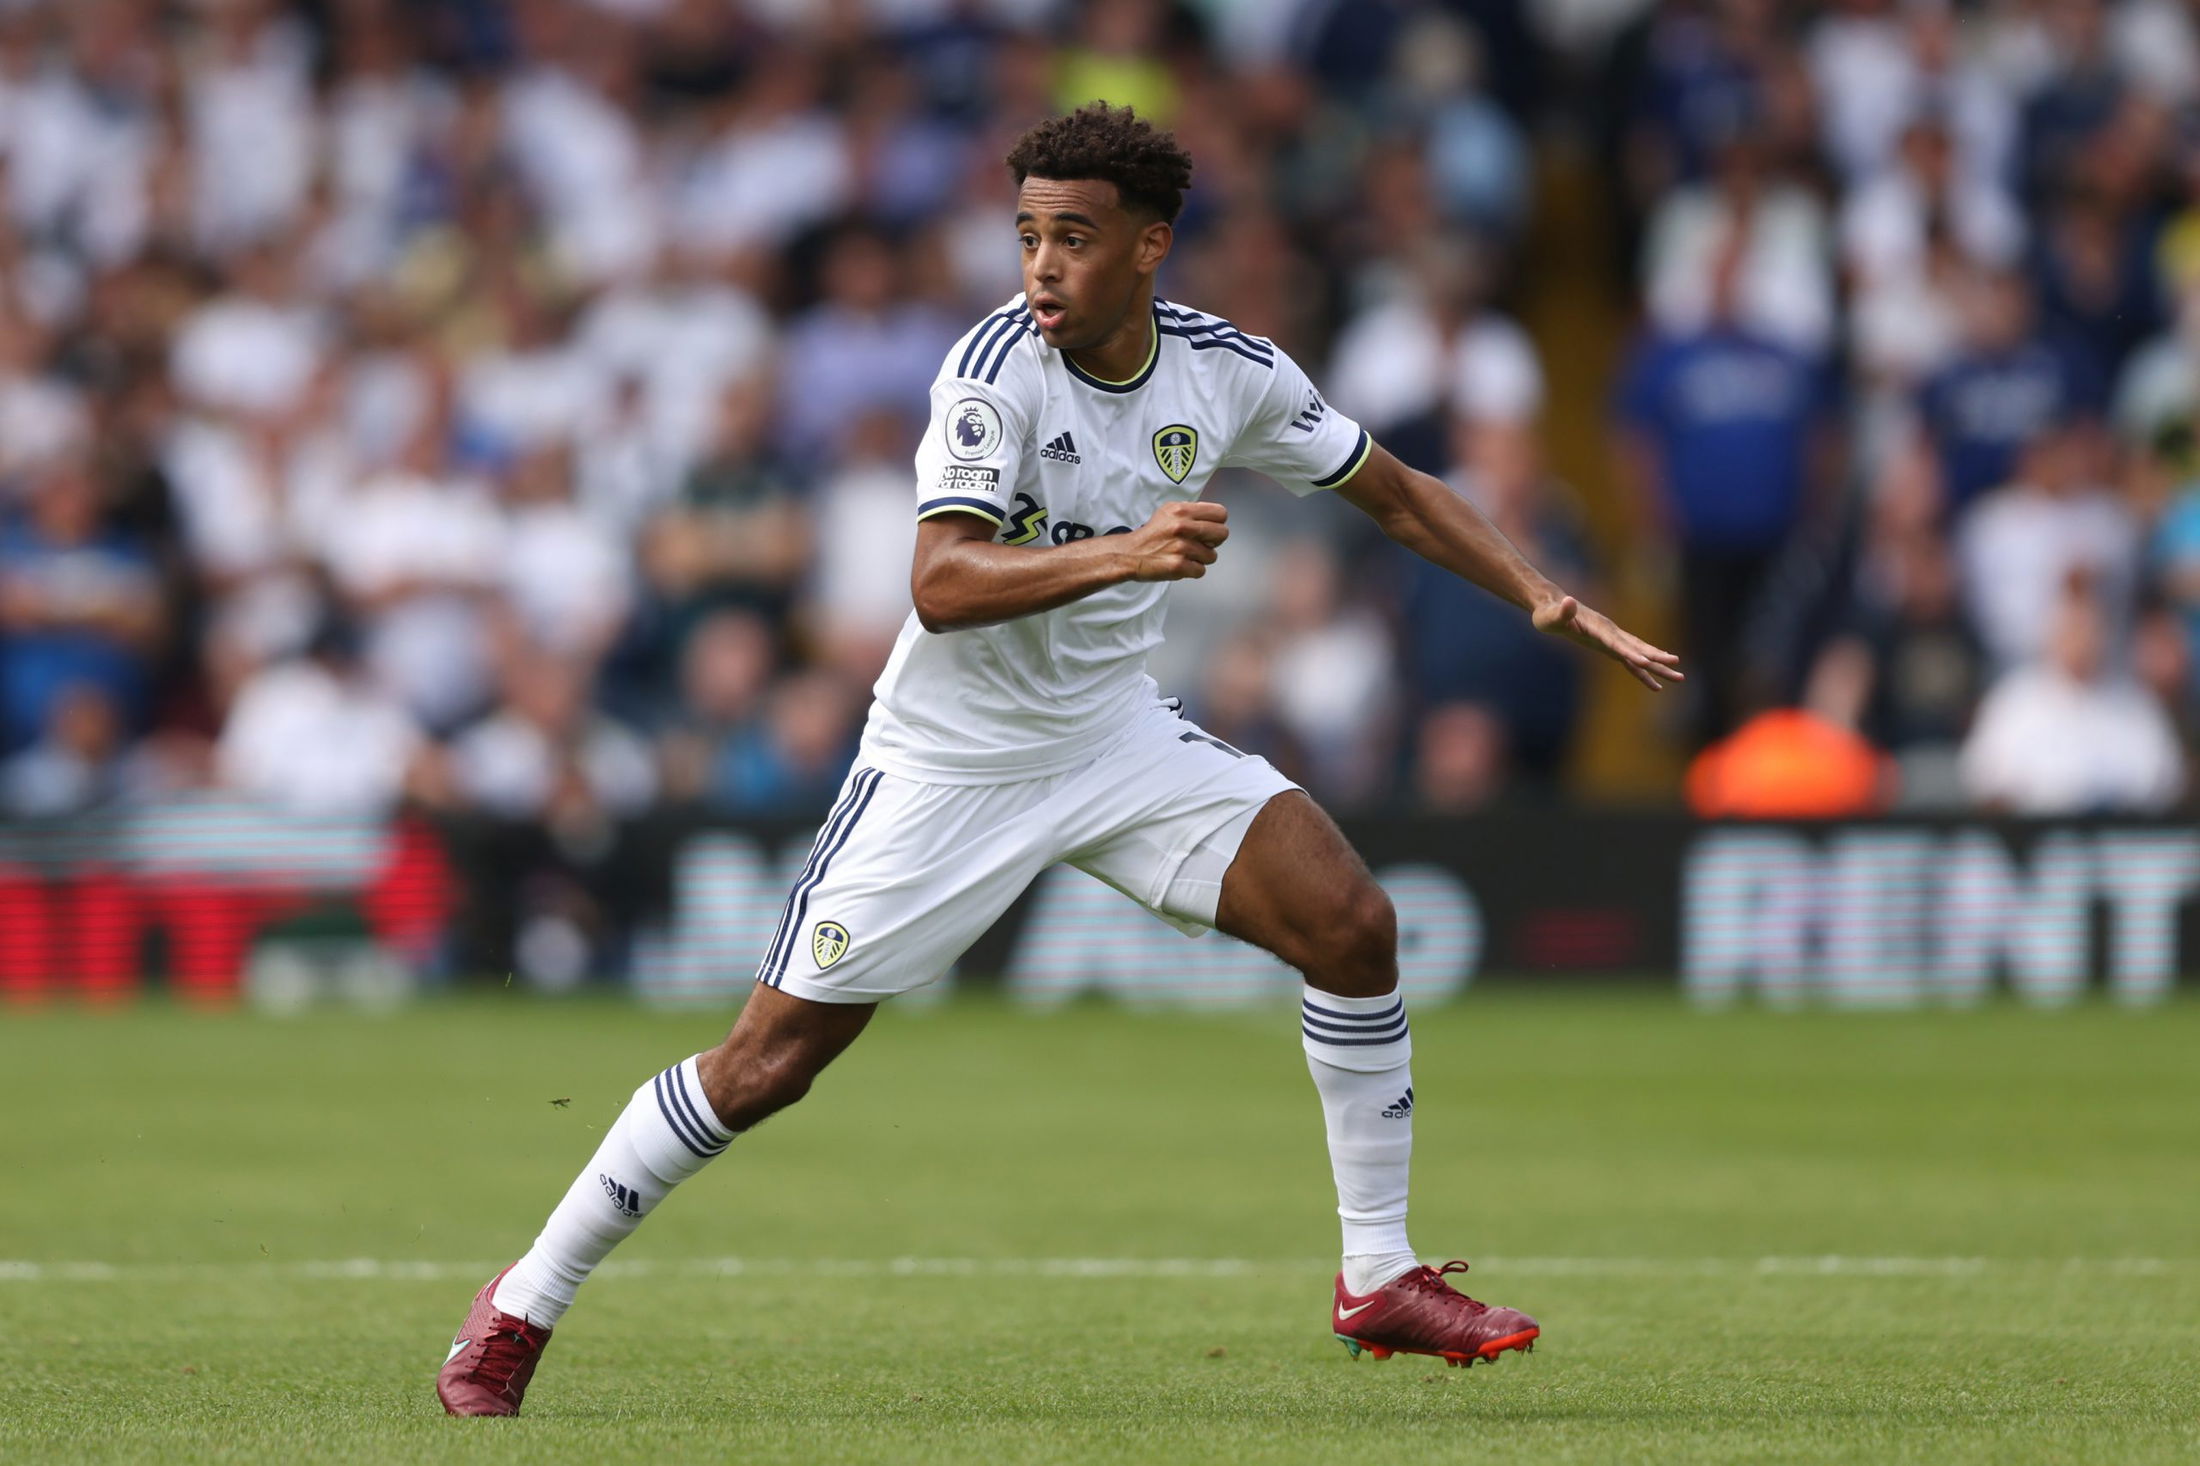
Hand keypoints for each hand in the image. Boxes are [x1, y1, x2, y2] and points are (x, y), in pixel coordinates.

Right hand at [1123, 500, 1228, 581]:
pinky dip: (1192, 570)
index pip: (1221, 513)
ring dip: (1201, 558)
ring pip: (1212, 556)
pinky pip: (1201, 571)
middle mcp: (1182, 526)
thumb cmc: (1152, 535)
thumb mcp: (1169, 512)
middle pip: (1223, 534)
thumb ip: (1191, 512)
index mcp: (1182, 510)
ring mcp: (1181, 547)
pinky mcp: (1178, 566)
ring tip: (1185, 555)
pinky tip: (1180, 565)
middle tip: (1201, 544)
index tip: (1208, 529)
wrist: (1129, 554)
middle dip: (1214, 541)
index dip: (1217, 523)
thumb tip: (1214, 518)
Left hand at [1532, 594, 1684, 690]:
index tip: (1646, 662)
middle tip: (1677, 666)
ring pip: (1640, 654)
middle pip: (1637, 648)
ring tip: (1680, 676)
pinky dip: (1643, 673)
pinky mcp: (1609, 646)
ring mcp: (1612, 639)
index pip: (1617, 643)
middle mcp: (1610, 633)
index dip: (1630, 652)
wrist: (1552, 607)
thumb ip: (1561, 611)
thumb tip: (1567, 601)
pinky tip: (1656, 686)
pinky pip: (1630, 661)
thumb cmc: (1548, 614)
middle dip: (1657, 659)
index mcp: (1598, 628)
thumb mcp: (1550, 615)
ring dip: (1658, 666)